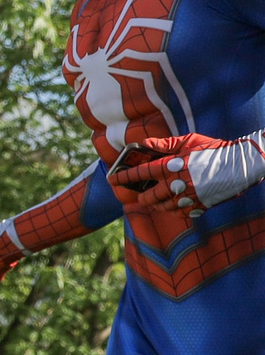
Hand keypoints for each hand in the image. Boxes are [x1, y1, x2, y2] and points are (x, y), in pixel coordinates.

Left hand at [109, 132, 264, 213]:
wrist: (241, 164)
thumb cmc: (213, 149)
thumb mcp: (188, 141)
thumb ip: (164, 143)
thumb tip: (143, 143)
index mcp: (172, 166)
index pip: (141, 173)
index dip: (124, 177)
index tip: (113, 179)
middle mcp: (177, 183)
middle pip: (150, 196)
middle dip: (142, 195)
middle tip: (139, 194)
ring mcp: (189, 197)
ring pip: (162, 207)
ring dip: (155, 204)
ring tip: (154, 200)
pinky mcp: (199, 206)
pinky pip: (179, 214)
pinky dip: (172, 211)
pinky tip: (172, 205)